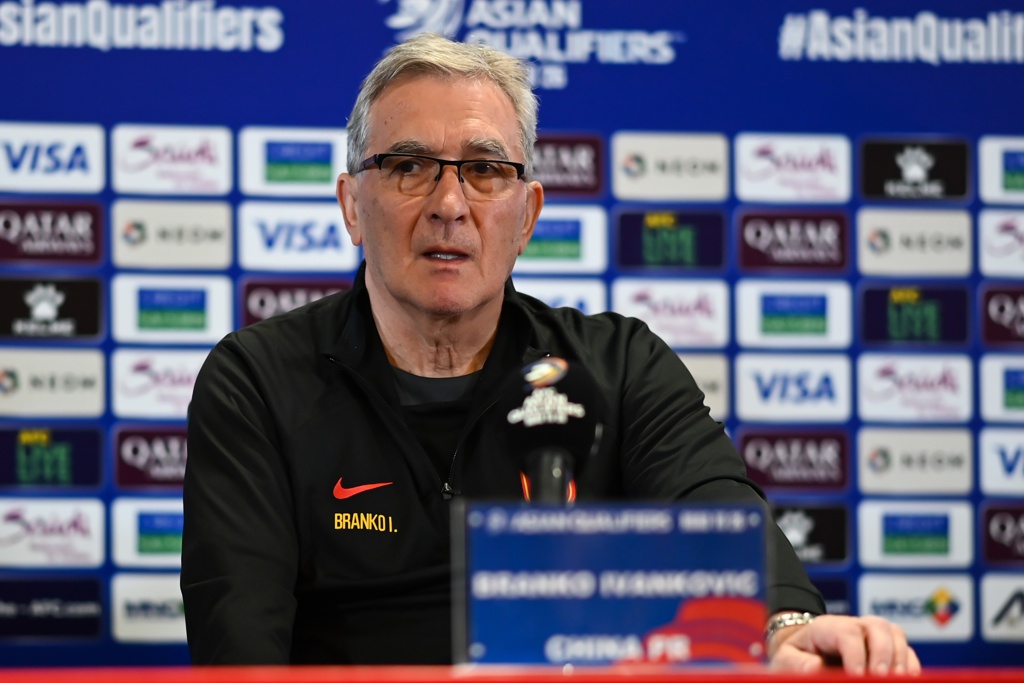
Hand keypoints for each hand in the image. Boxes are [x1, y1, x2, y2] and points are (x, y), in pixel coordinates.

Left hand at [768, 614, 921, 675]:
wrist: (804, 654)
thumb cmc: (796, 657)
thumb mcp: (787, 659)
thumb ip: (799, 664)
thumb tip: (818, 667)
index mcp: (827, 627)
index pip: (847, 632)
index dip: (855, 654)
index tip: (857, 676)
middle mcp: (854, 626)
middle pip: (878, 626)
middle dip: (883, 653)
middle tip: (881, 677)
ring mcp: (872, 636)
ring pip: (896, 634)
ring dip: (900, 659)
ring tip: (897, 680)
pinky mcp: (887, 650)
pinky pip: (907, 650)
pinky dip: (911, 665)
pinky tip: (907, 679)